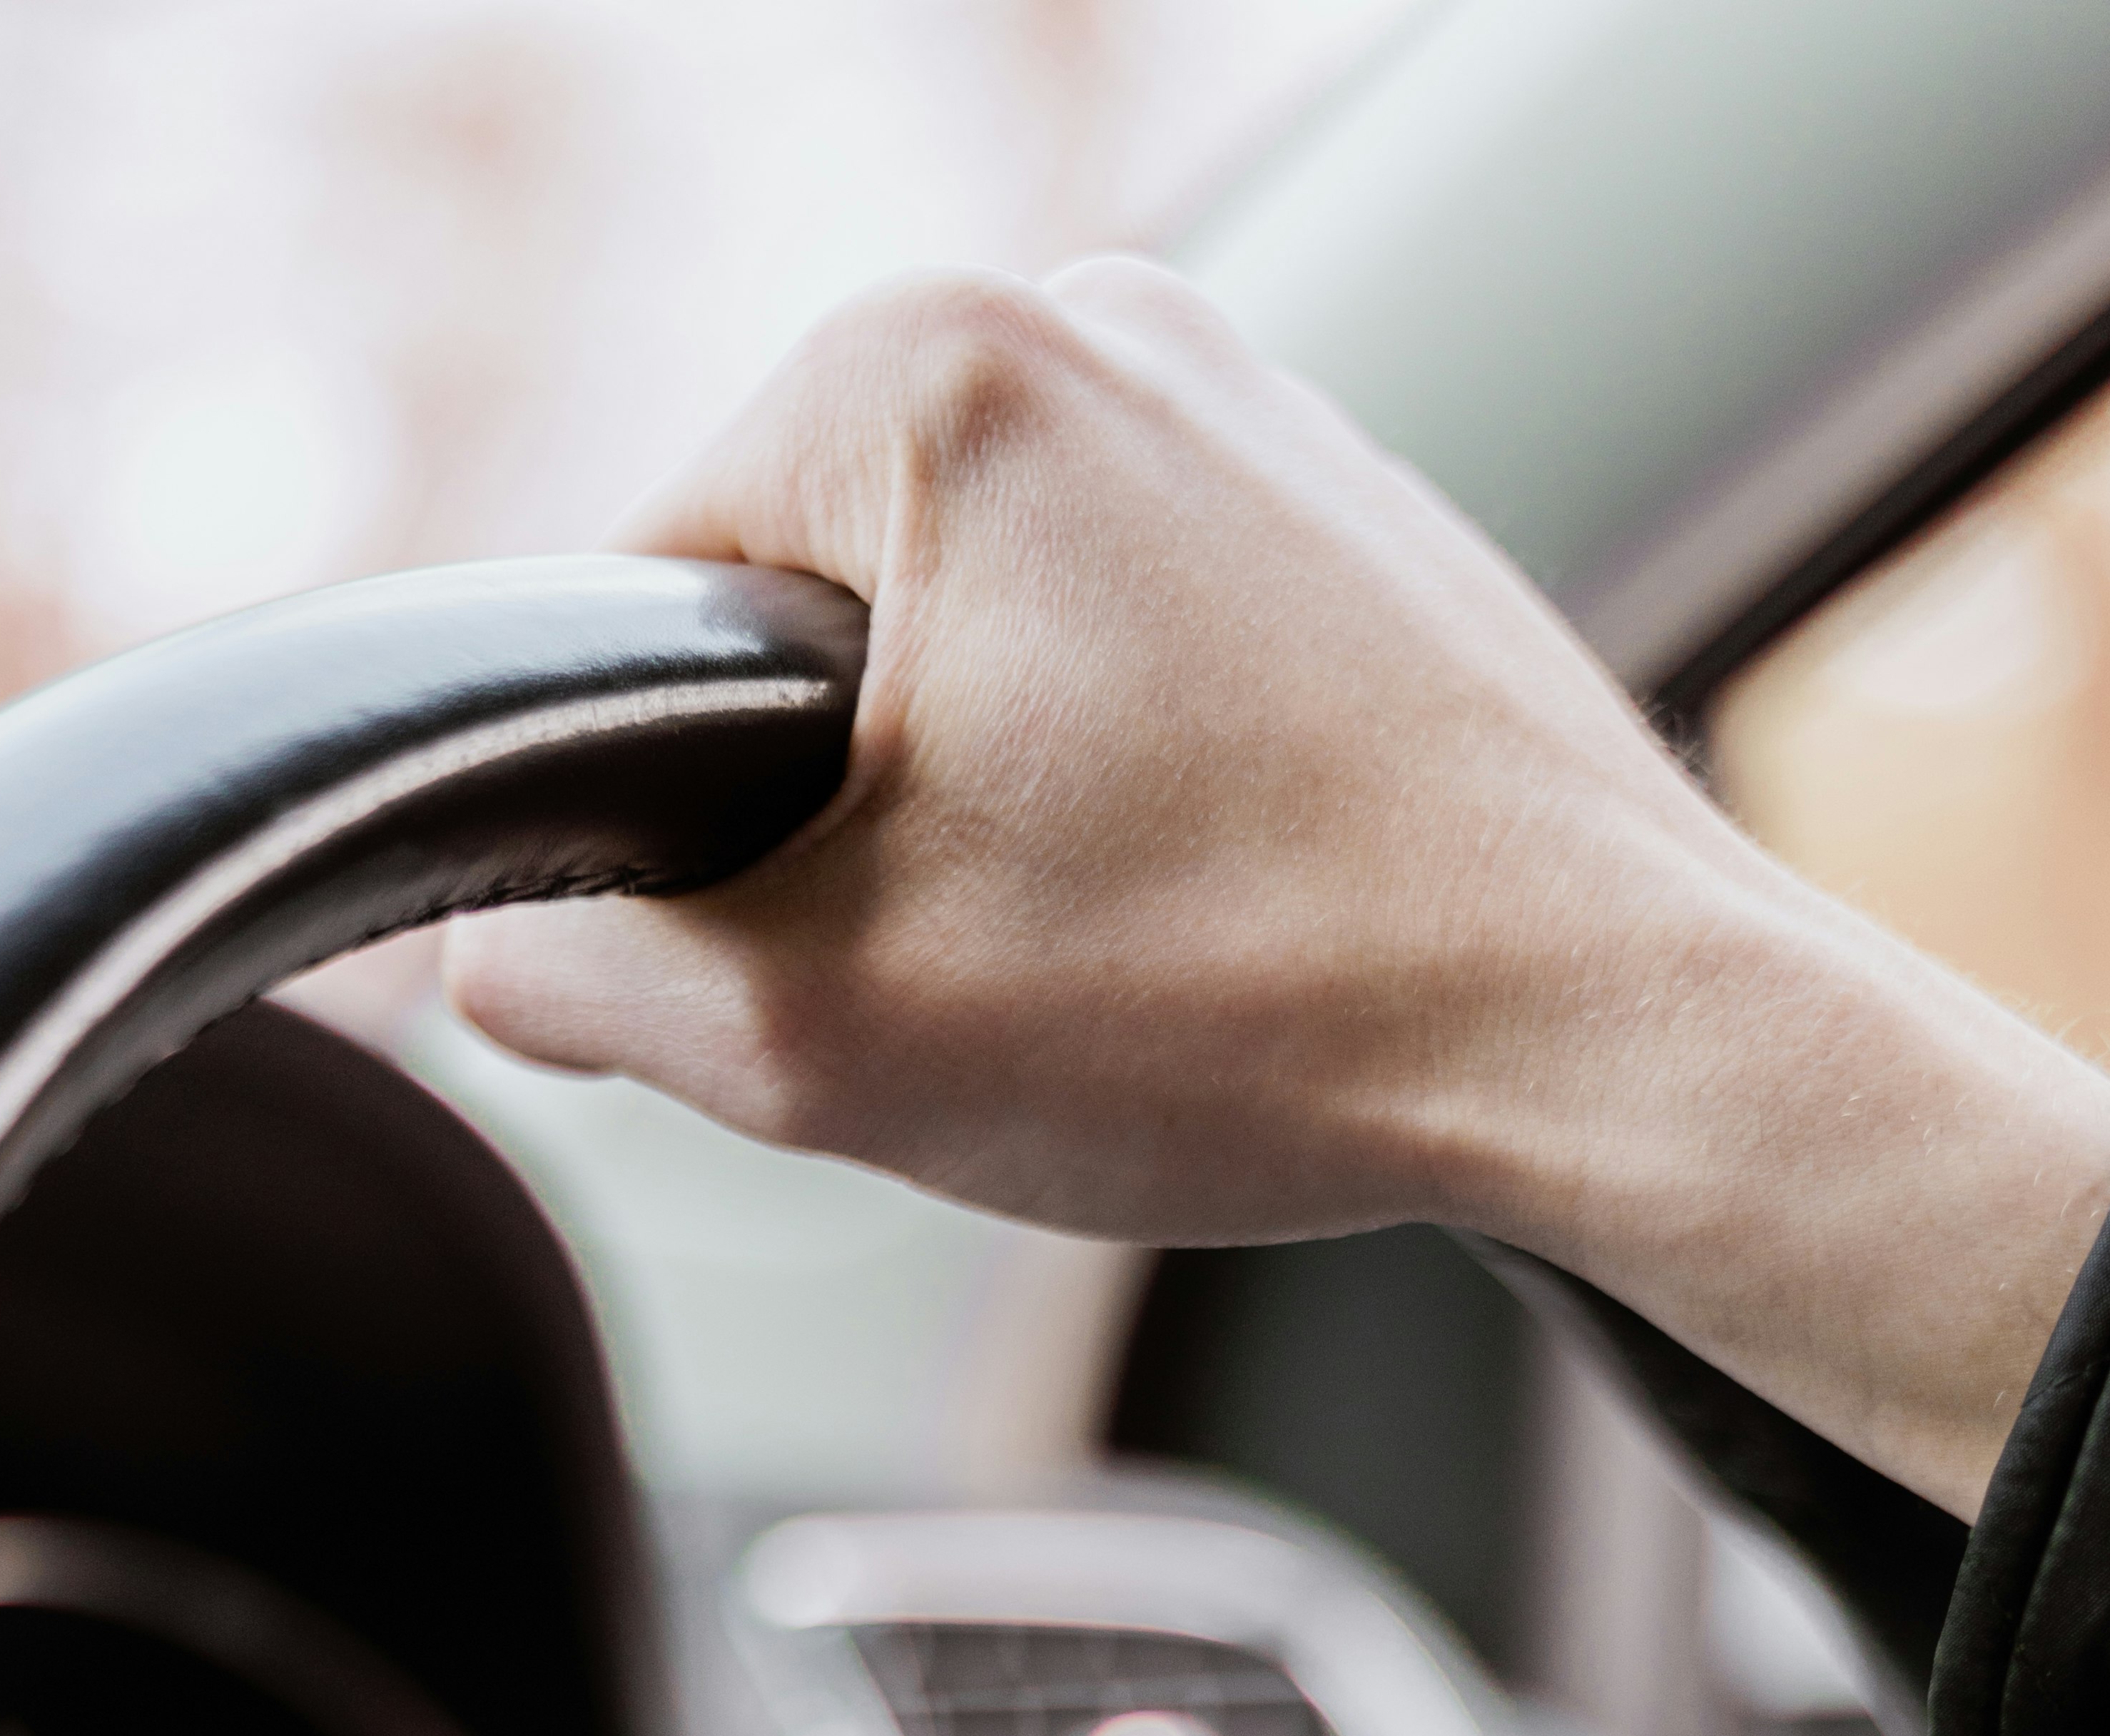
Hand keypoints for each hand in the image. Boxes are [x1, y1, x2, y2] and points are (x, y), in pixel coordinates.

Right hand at [443, 260, 2109, 1515]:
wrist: (1618, 1042)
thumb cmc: (1264, 1004)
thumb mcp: (824, 1036)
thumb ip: (587, 984)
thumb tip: (492, 967)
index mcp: (924, 363)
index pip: (639, 606)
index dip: (671, 832)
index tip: (791, 958)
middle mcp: (1095, 320)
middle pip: (816, 622)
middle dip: (855, 823)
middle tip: (993, 976)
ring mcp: (1247, 406)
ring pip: (983, 653)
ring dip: (998, 822)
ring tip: (1134, 952)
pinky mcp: (1351, 518)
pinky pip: (1140, 659)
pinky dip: (1140, 799)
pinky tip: (1227, 917)